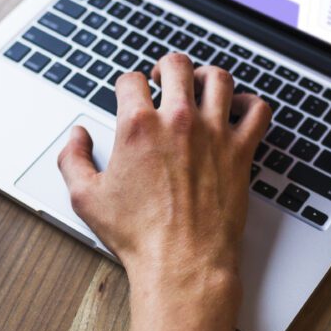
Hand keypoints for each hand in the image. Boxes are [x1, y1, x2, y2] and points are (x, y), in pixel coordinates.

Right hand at [57, 53, 270, 307]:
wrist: (182, 263)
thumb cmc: (139, 236)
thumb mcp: (85, 198)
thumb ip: (72, 159)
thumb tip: (77, 136)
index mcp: (138, 126)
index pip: (130, 80)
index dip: (126, 85)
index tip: (128, 94)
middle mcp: (178, 121)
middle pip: (176, 66)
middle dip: (165, 67)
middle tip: (162, 77)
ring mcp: (214, 134)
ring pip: (219, 79)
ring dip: (206, 75)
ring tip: (200, 84)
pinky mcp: (241, 152)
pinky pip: (258, 111)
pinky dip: (252, 103)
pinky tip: (240, 108)